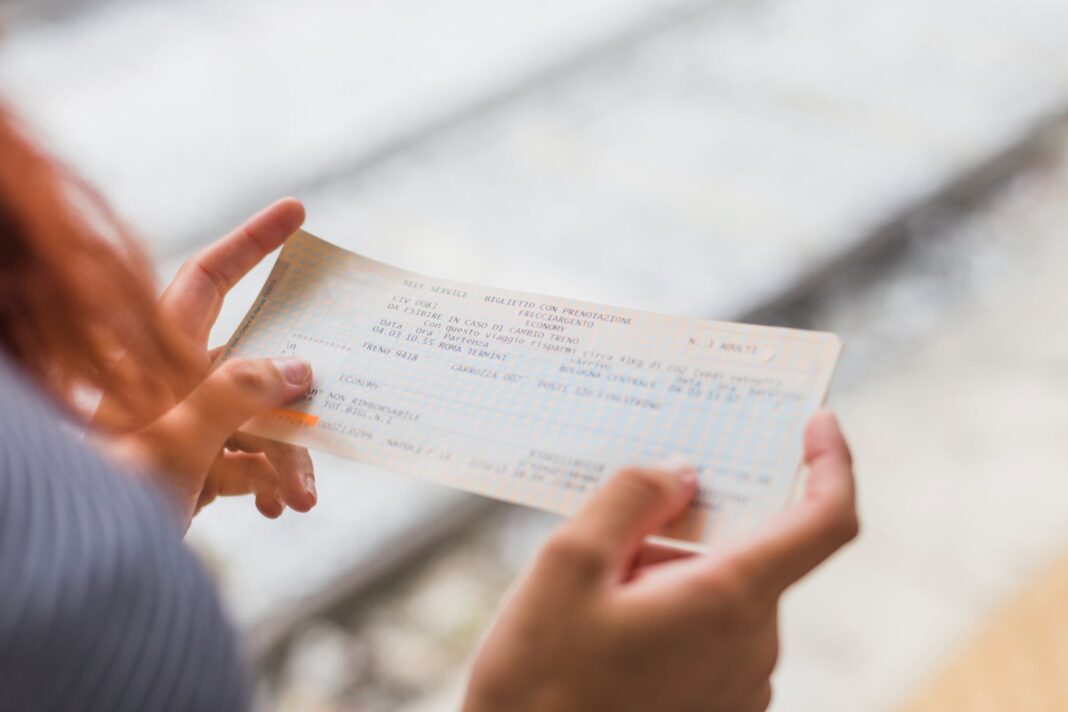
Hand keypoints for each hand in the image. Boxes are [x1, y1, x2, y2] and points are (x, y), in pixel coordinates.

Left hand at [94, 199, 317, 527]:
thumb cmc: (106, 494)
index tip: (298, 213)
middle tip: (337, 403)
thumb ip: (239, 394)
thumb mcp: (175, 439)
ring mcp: (184, 424)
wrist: (77, 573)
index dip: (252, 241)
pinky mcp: (192, 466)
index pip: (208, 279)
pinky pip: (247, 459)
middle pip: (255, 362)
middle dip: (298, 396)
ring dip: (288, 456)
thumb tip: (298, 368)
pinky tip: (277, 507)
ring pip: (259, 419)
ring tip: (300, 499)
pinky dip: (267, 480)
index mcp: (155, 354)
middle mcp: (172, 381)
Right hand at [463, 411, 857, 711]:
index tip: (816, 424)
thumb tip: (681, 473)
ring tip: (594, 600)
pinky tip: (608, 632)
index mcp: (728, 601)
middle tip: (610, 540)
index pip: (826, 522)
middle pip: (746, 552)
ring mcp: (739, 686)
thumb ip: (631, 498)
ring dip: (668, 576)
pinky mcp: (718, 708)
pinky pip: (711, 634)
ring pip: (722, 593)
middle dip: (685, 532)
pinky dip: (671, 612)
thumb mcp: (567, 564)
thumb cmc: (539, 682)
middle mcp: (752, 647)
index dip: (833, 464)